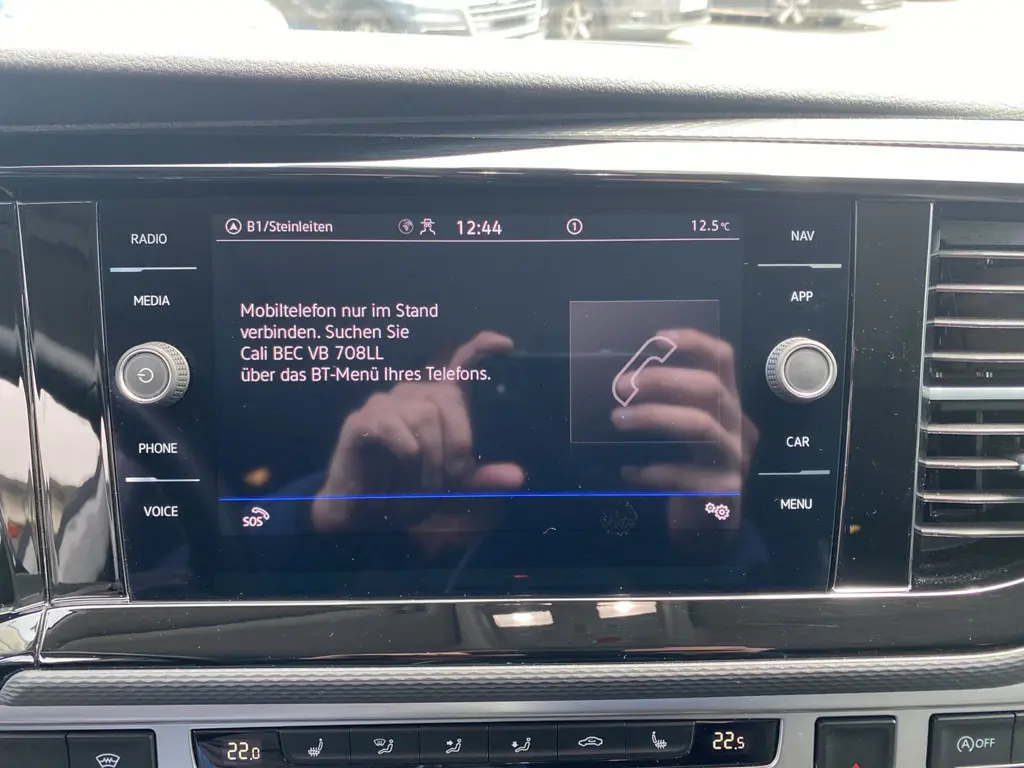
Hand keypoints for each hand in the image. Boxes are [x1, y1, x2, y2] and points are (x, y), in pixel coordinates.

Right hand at [312, 331, 524, 531]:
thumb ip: (482, 478)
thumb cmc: (407, 489)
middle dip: (458, 439)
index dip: (480, 348)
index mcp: (435, 402)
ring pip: (424, 414)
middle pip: (446, 396)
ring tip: (427, 482)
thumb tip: (518, 476)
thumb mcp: (453, 486)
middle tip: (454, 475)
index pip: (459, 364)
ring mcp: (384, 405)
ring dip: (432, 454)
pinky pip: (392, 425)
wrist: (364, 513)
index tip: (506, 344)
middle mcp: (411, 395)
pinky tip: (408, 464)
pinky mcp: (360, 422)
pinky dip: (407, 450)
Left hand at [611, 329, 756, 522]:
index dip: (694, 343)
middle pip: (710, 388)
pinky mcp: (727, 491)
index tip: (657, 339)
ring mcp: (738, 459)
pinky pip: (688, 475)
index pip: (723, 361)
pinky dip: (654, 471)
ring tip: (617, 419)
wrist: (712, 531)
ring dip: (654, 416)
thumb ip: (667, 408)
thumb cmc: (692, 474)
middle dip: (663, 380)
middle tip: (620, 385)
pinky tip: (630, 472)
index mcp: (728, 406)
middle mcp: (740, 427)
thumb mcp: (683, 436)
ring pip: (701, 424)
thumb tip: (622, 383)